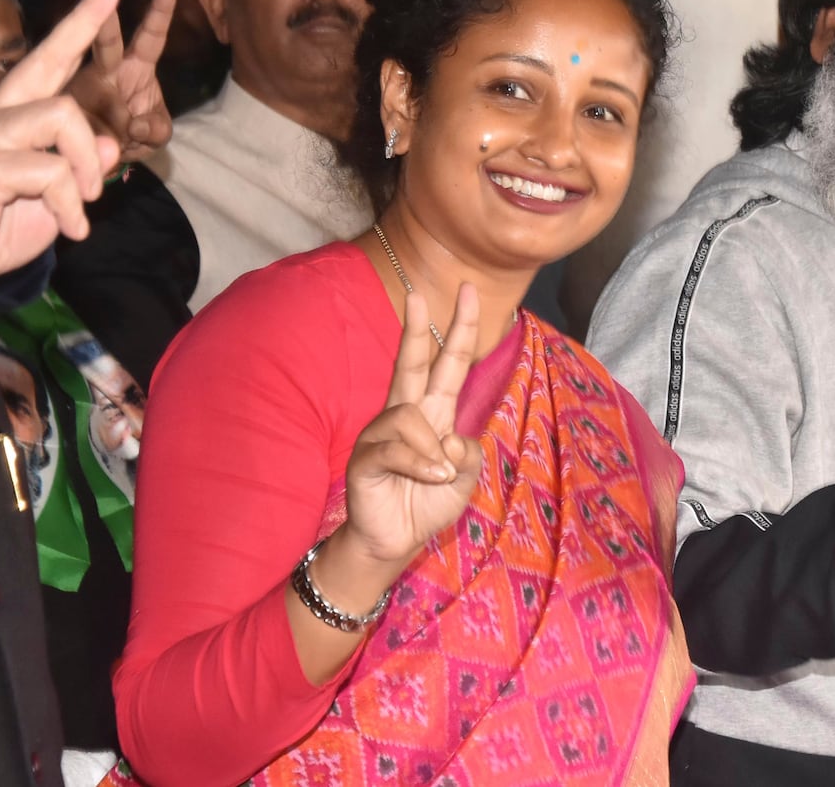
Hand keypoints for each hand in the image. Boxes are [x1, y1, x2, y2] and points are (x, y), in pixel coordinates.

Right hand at [0, 0, 123, 287]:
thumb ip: (80, 170)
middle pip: (45, 60)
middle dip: (83, 20)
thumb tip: (107, 143)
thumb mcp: (53, 201)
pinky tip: (70, 229)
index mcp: (10, 118)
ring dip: (90, 162)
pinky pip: (52, 173)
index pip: (49, 64)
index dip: (79, 25)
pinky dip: (74, 205)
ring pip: (62, 115)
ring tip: (88, 200)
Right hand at [67, 0, 173, 160]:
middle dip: (104, 22)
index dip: (160, 11)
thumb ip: (156, 130)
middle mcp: (107, 70)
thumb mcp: (155, 136)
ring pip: (84, 80)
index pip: (152, 36)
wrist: (102, 160)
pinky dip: (89, 137)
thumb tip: (136, 125)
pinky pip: (74, 117)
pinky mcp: (64, 107)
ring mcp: (82, 86)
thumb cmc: (134, 137)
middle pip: (106, 42)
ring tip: (119, 133)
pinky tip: (98, 149)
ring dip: (99, 105)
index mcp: (137, 69)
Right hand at [339, 286, 484, 569]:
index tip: (469, 292)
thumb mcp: (464, 477)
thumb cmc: (428, 504)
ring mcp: (382, 434)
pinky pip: (394, 448)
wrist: (396, 541)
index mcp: (434, 413)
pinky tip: (428, 478)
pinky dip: (418, 464)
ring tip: (438, 475)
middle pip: (410, 363)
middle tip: (418, 293)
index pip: (448, 363)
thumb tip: (451, 436)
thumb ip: (469, 453)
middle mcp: (406, 415)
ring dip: (432, 448)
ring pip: (409, 416)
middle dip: (416, 328)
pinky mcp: (365, 457)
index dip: (459, 329)